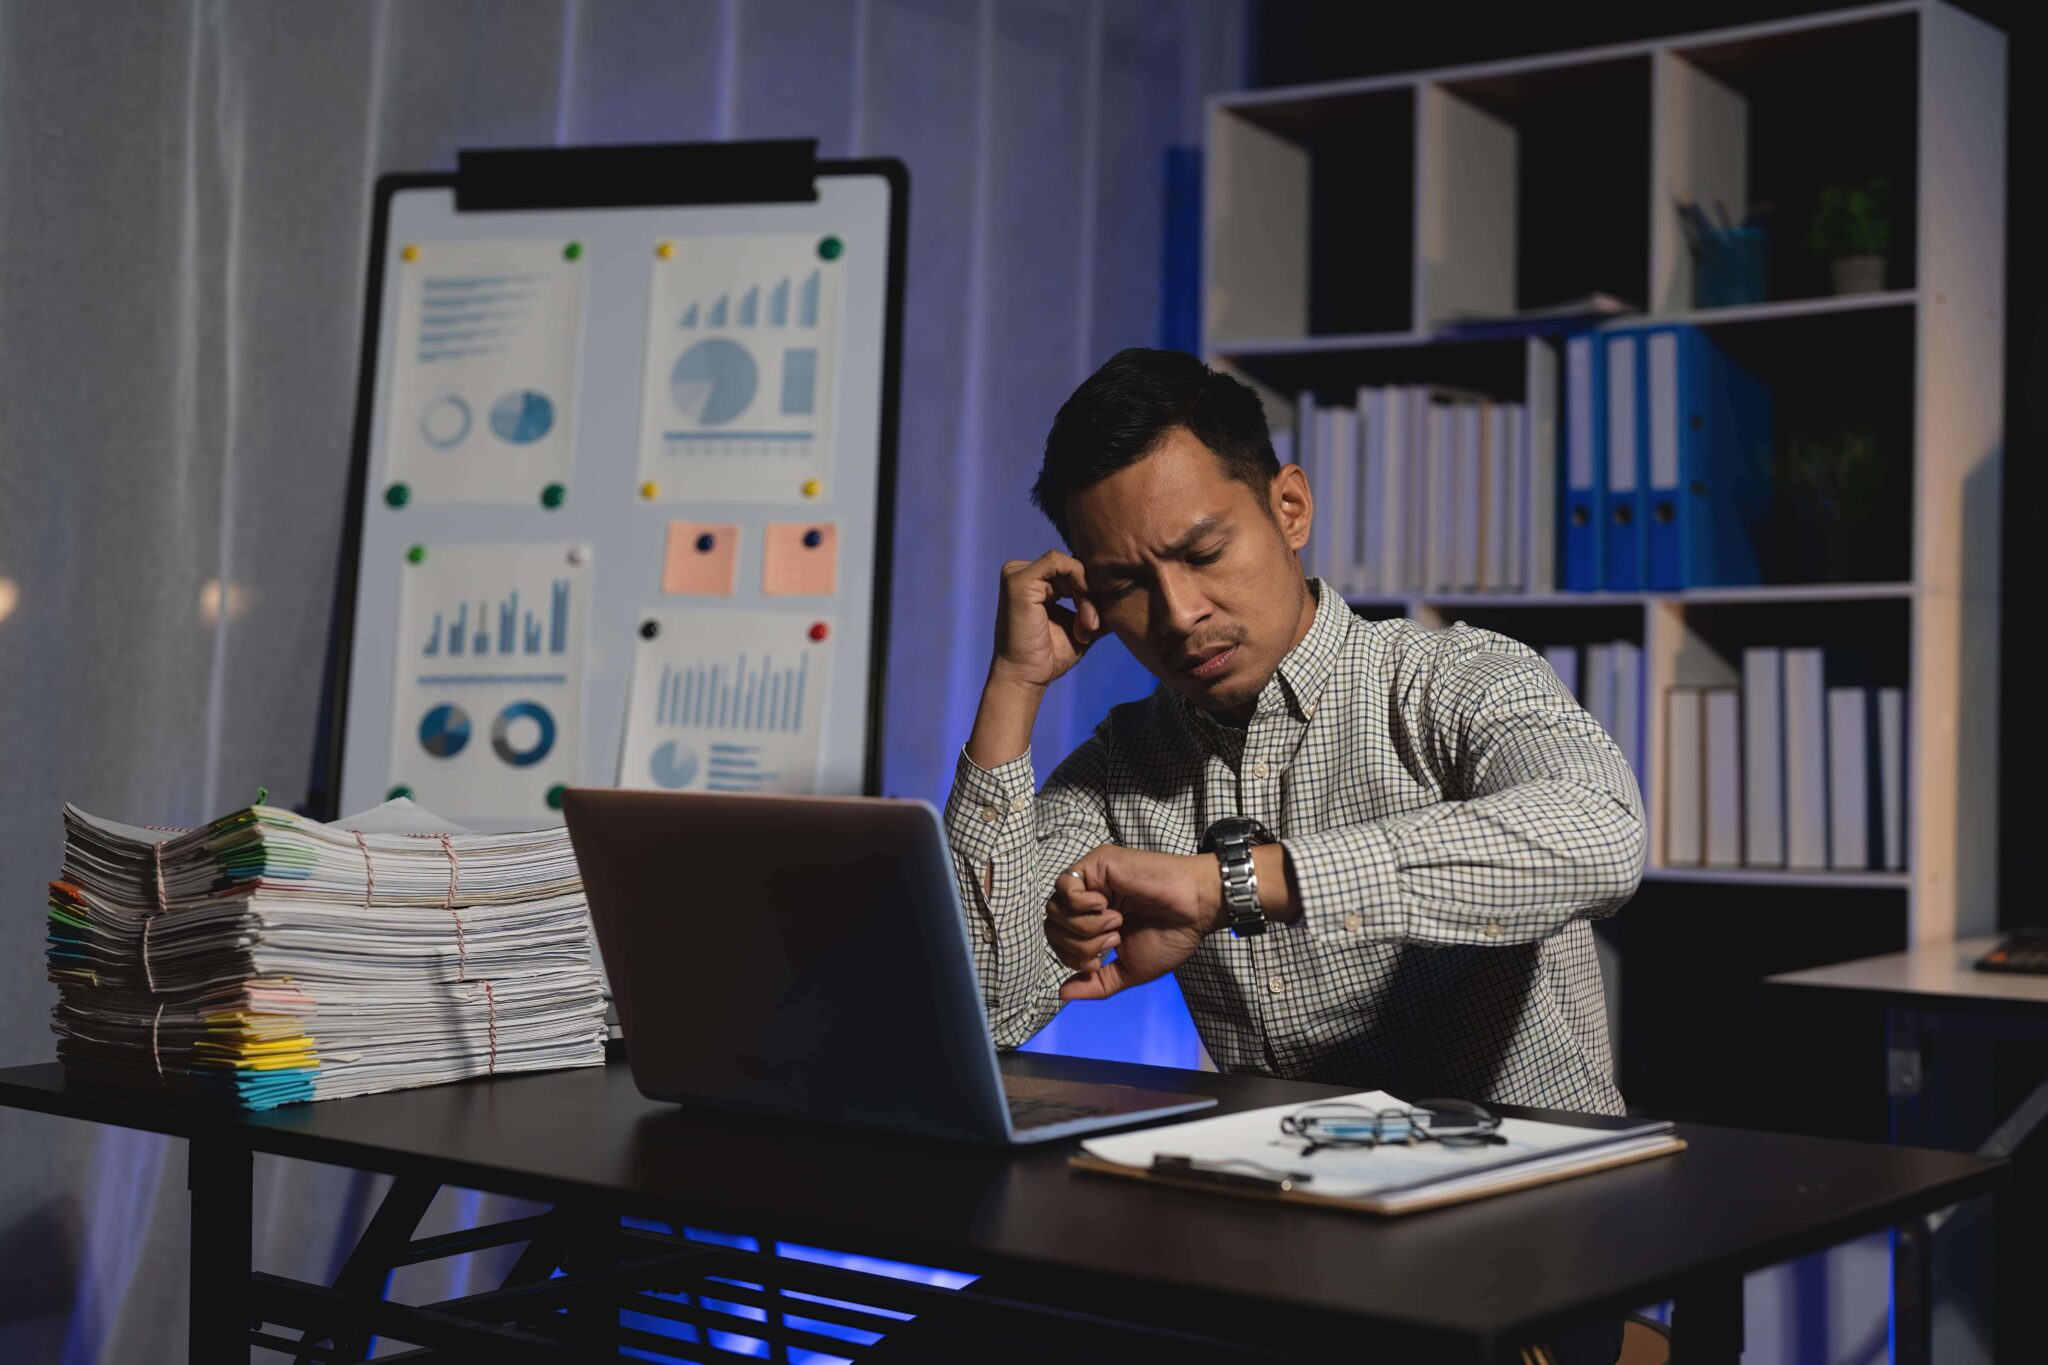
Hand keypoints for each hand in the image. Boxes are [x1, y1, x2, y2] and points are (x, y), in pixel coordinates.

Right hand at [989, 551, 1100, 691]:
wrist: (1027, 677)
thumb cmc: (1050, 656)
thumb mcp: (1080, 625)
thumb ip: (1094, 605)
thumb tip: (1122, 592)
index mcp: (1034, 582)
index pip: (1072, 570)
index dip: (1092, 590)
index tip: (1098, 623)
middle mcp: (1022, 572)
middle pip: (1072, 566)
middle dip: (1091, 595)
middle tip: (1094, 626)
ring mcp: (1017, 574)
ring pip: (1069, 565)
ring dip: (1087, 594)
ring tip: (1089, 625)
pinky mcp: (1019, 581)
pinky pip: (1059, 562)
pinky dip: (1079, 583)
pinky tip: (1084, 610)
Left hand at [1047, 845, 1221, 1001]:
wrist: (1194, 911)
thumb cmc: (1169, 937)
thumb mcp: (1129, 970)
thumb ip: (1096, 983)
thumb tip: (1062, 995)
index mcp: (1092, 922)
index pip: (1057, 941)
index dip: (1072, 958)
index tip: (1102, 960)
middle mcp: (1087, 899)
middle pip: (1052, 927)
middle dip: (1079, 945)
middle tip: (1114, 940)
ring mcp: (1091, 880)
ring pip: (1055, 909)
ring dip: (1086, 926)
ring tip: (1116, 922)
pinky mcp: (1096, 863)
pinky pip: (1065, 886)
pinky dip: (1081, 904)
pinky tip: (1106, 905)